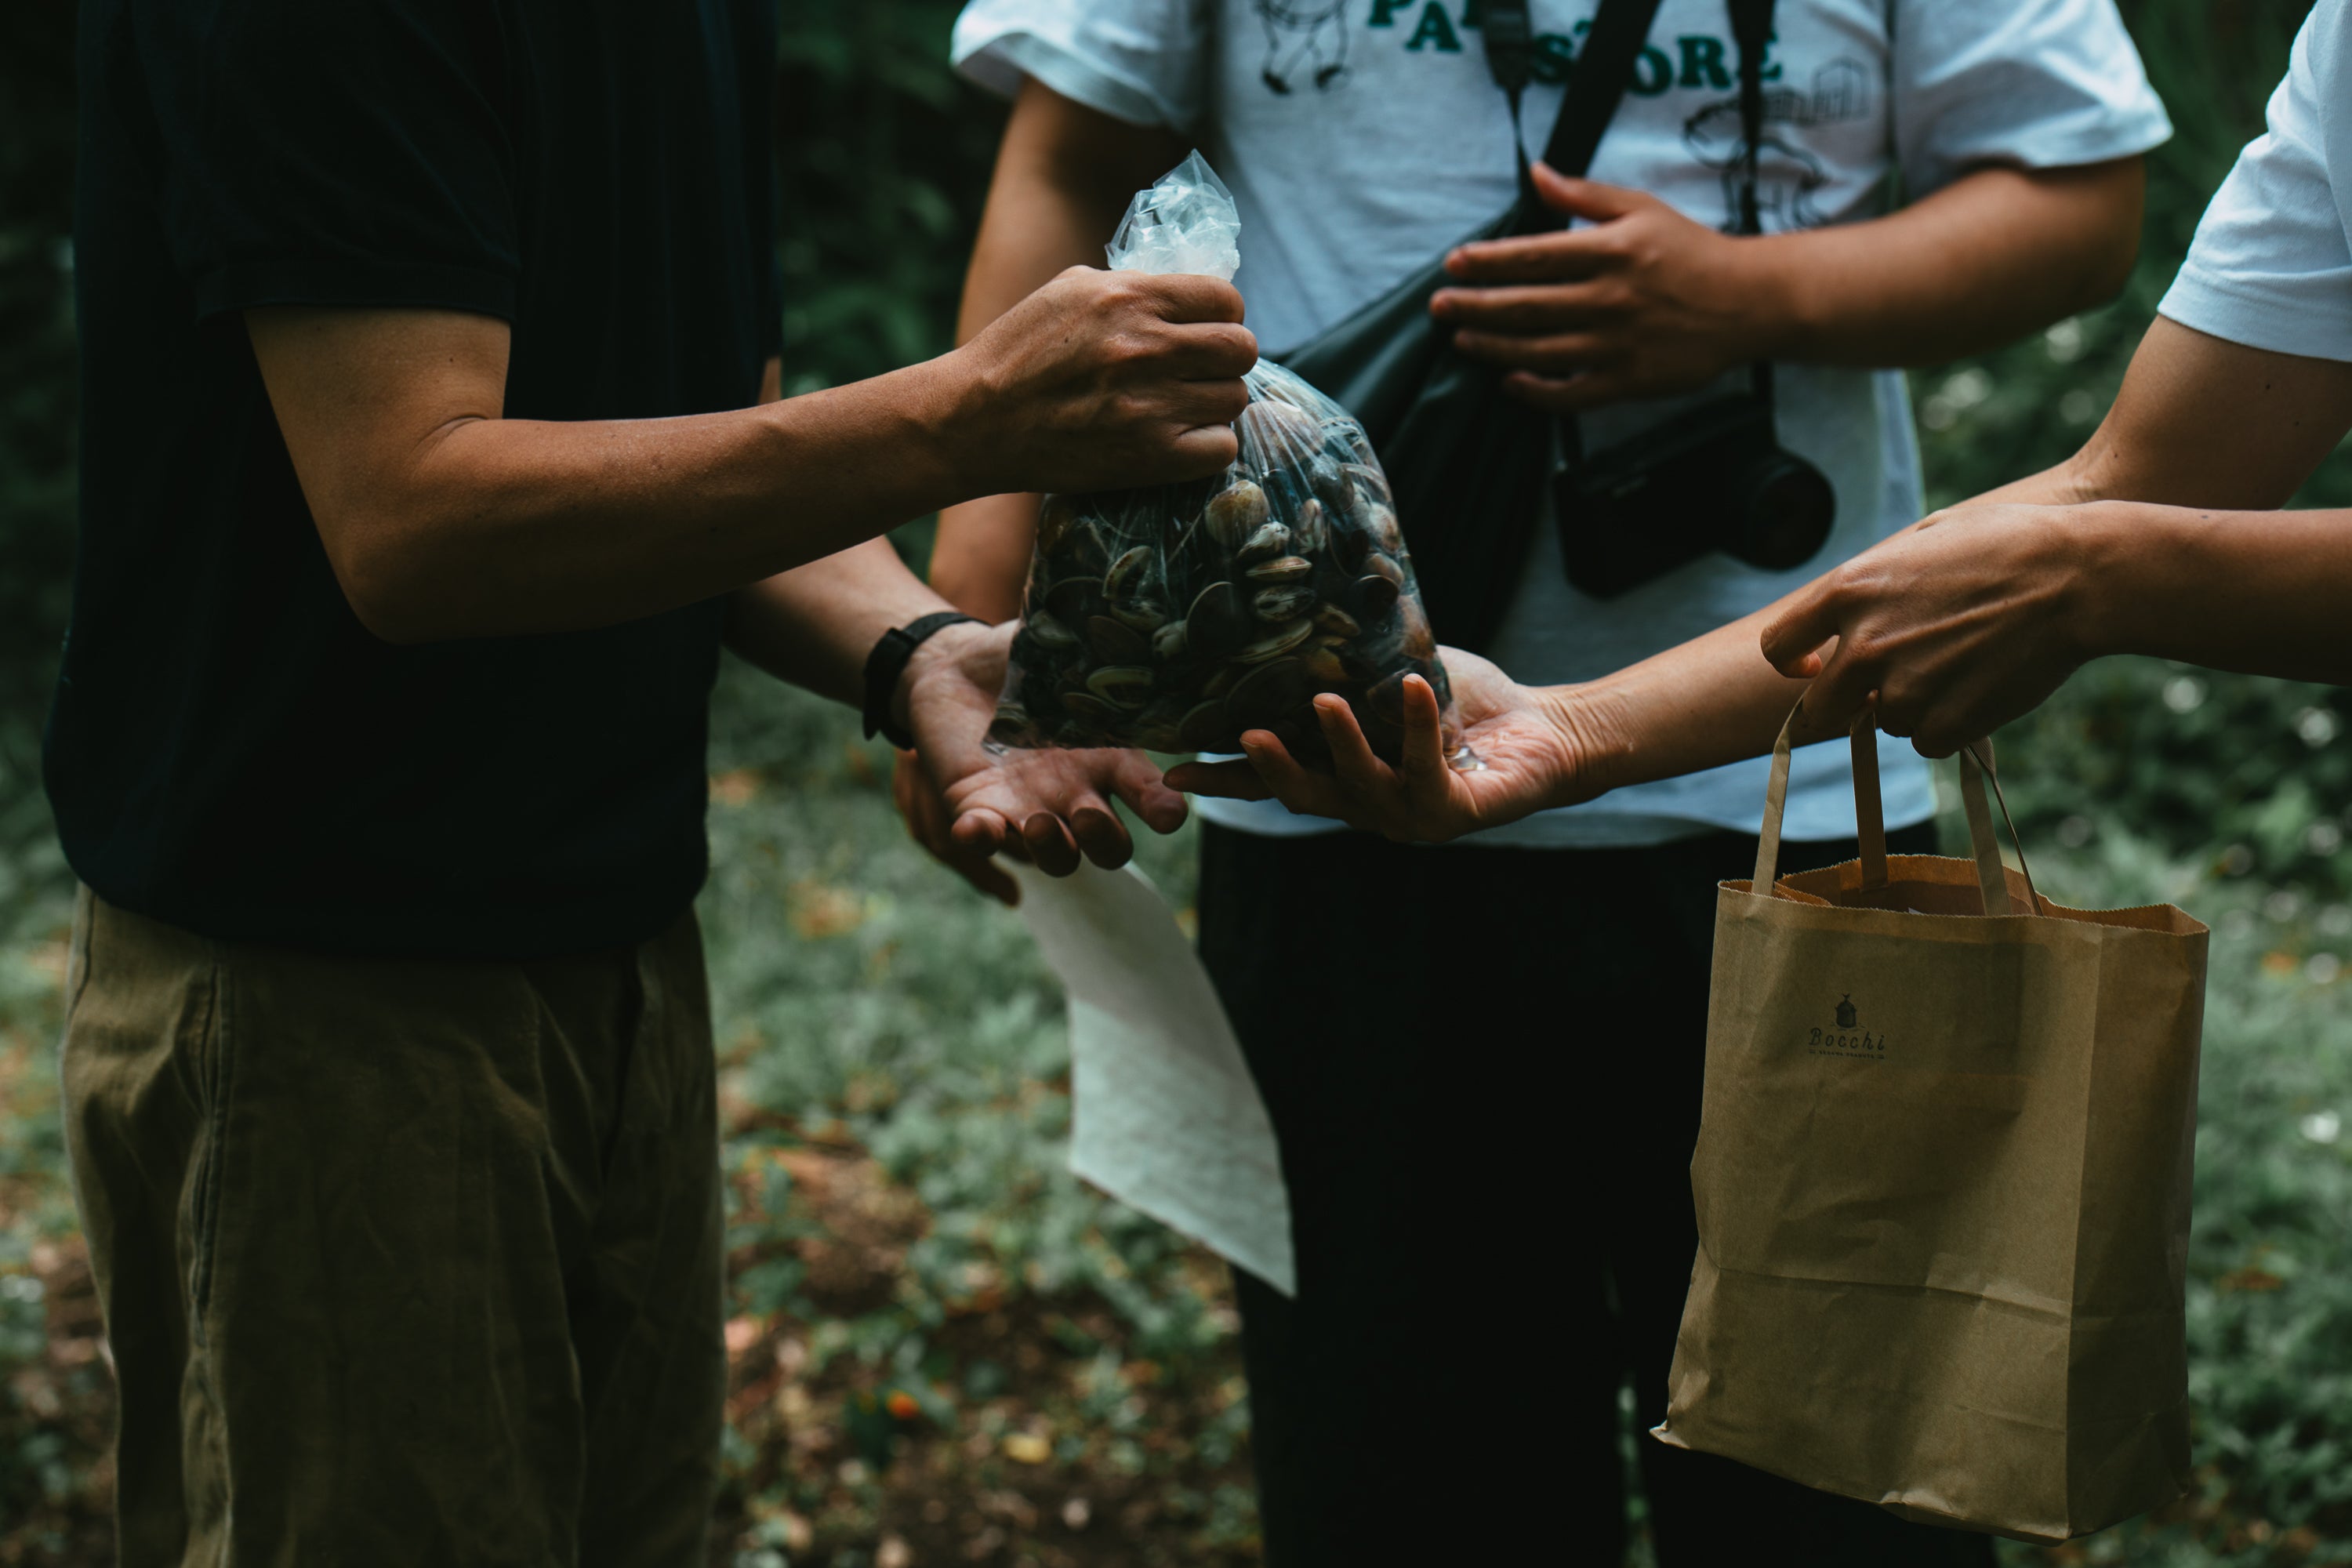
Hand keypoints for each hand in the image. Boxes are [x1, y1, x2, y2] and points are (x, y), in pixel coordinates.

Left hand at [897, 621, 1189, 899]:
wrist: (952, 666)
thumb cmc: (1018, 659)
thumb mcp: (1061, 651)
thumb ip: (1094, 654)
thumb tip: (1130, 633)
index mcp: (1108, 758)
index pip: (1150, 797)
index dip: (1163, 810)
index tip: (1167, 814)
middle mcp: (1075, 794)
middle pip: (1109, 848)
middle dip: (1105, 842)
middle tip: (1087, 815)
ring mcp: (1028, 808)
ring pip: (1058, 859)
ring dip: (1052, 851)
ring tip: (1039, 823)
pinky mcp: (979, 808)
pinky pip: (986, 840)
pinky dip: (982, 839)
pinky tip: (976, 826)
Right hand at [949, 267, 1257, 495]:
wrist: (976, 420)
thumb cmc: (1019, 351)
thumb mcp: (1072, 290)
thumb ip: (1135, 285)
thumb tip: (1188, 295)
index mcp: (1131, 299)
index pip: (1227, 300)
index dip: (1224, 315)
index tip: (1207, 329)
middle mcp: (1148, 349)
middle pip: (1241, 349)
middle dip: (1227, 358)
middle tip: (1201, 370)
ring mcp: (1152, 407)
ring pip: (1235, 399)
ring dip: (1214, 402)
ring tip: (1182, 405)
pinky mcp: (1149, 458)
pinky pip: (1222, 449)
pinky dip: (1208, 446)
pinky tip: (1179, 438)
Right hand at [1164, 650, 1591, 842]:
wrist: (1544, 730)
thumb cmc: (1462, 704)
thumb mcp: (1390, 681)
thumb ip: (1347, 670)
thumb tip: (1291, 620)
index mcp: (1345, 779)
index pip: (1277, 781)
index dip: (1227, 779)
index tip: (1174, 772)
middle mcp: (1369, 807)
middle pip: (1306, 796)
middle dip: (1270, 771)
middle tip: (1243, 738)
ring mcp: (1409, 816)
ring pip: (1361, 786)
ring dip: (1341, 743)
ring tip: (1323, 702)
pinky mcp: (1453, 812)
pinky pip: (1426, 766)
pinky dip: (1415, 723)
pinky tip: (1409, 686)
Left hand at [1432, 164, 1784, 413]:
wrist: (1749, 303)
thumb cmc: (1692, 252)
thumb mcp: (1642, 208)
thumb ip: (1584, 194)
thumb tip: (1535, 173)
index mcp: (1611, 252)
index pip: (1535, 257)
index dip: (1489, 261)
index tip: (1454, 263)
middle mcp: (1610, 299)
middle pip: (1527, 307)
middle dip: (1475, 306)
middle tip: (1440, 305)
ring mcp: (1618, 345)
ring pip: (1539, 352)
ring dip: (1493, 346)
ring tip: (1462, 338)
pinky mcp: (1629, 382)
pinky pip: (1570, 394)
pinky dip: (1535, 391)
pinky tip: (1509, 381)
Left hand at [1759, 503, 2095, 756]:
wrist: (2079, 578)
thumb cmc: (2007, 545)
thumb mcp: (1922, 540)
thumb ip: (1874, 580)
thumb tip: (1849, 609)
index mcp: (1849, 592)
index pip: (1779, 646)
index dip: (1793, 661)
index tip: (1814, 665)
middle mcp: (1863, 646)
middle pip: (1820, 707)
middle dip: (1848, 701)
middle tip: (1895, 680)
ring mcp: (1902, 690)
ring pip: (1883, 722)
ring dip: (1911, 705)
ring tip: (1961, 663)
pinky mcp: (1944, 723)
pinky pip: (1926, 740)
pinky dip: (1948, 724)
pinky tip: (1981, 686)